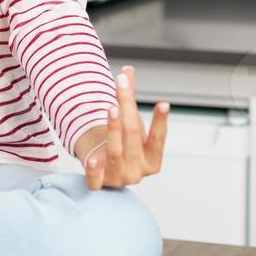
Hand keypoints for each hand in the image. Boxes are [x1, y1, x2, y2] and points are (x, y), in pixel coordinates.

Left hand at [78, 64, 167, 189]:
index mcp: (152, 159)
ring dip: (114, 128)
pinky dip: (94, 170)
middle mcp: (138, 171)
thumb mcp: (130, 126)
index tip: (163, 104)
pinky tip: (92, 158)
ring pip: (115, 151)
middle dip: (127, 107)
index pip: (158, 138)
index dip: (160, 121)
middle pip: (133, 136)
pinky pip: (96, 180)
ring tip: (112, 107)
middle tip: (122, 84)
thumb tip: (127, 69)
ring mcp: (119, 178)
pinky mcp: (99, 185)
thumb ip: (128, 101)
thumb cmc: (122, 146)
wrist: (105, 172)